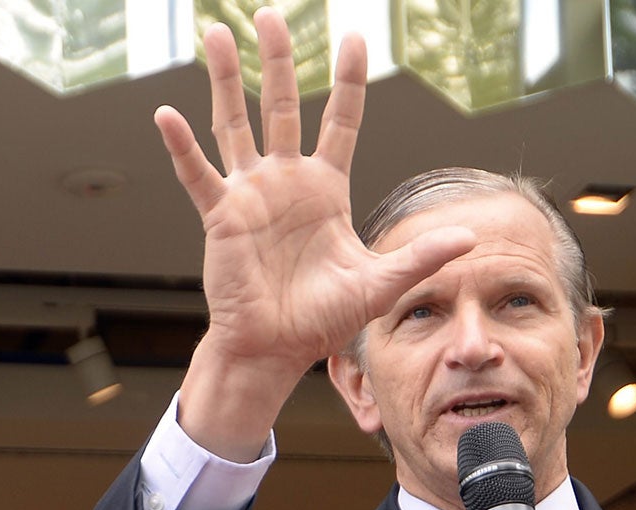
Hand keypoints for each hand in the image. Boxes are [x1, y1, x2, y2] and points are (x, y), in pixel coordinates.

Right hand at [159, 8, 477, 458]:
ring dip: (223, 80)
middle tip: (272, 15)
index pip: (340, 120)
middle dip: (276, 60)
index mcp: (326, 189)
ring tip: (214, 33)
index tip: (353, 38)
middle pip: (280, 105)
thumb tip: (469, 239)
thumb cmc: (322, 320)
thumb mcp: (379, 284)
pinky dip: (182, 146)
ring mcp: (250, 195)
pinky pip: (199, 174)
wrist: (274, 349)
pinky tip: (166, 114)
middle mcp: (286, 181)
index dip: (347, 80)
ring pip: (235, 124)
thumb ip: (420, 257)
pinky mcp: (221, 217)